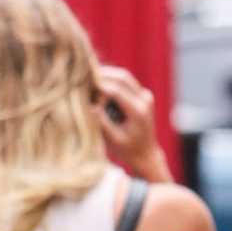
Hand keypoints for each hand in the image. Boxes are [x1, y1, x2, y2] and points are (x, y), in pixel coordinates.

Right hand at [94, 65, 171, 182]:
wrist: (146, 155)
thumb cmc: (127, 151)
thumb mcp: (113, 139)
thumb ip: (102, 121)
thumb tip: (89, 104)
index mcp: (138, 112)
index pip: (116, 90)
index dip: (99, 86)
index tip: (84, 89)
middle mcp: (145, 100)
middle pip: (122, 77)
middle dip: (102, 75)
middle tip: (85, 77)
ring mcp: (146, 95)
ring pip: (124, 76)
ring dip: (107, 75)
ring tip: (90, 80)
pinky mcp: (143, 94)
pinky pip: (126, 81)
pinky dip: (112, 80)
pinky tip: (99, 84)